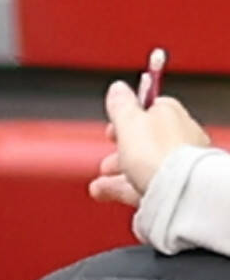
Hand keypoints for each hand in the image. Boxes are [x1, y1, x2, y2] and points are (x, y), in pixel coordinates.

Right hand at [89, 80, 210, 208]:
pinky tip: (107, 192)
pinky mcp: (173, 186)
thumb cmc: (158, 154)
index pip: (149, 108)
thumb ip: (121, 105)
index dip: (127, 116)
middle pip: (145, 140)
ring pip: (144, 165)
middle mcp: (179, 136)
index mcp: (171, 113)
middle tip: (106, 156)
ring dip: (118, 172)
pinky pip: (145, 183)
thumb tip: (117, 88)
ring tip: (100, 183)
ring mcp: (177, 164)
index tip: (112, 124)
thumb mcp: (129, 122)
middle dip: (121, 149)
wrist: (177, 190)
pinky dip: (124, 187)